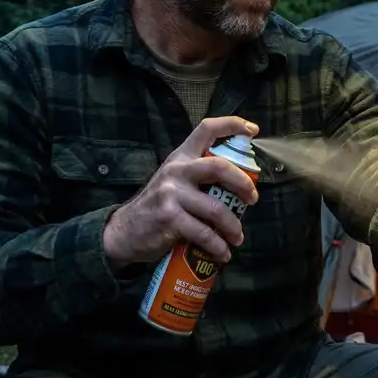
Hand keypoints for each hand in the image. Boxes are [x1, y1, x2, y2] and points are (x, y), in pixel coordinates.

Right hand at [103, 116, 259, 268]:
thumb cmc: (158, 205)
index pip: (207, 129)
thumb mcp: (173, 181)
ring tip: (237, 237)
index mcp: (181, 157)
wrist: (125, 230)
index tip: (253, 130)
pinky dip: (218, 246)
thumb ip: (198, 176)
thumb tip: (239, 185)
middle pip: (220, 167)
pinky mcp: (170, 218)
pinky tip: (223, 253)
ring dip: (233, 226)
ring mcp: (172, 194)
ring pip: (216, 209)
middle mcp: (177, 170)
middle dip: (243, 183)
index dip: (232, 125)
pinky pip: (204, 234)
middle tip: (253, 199)